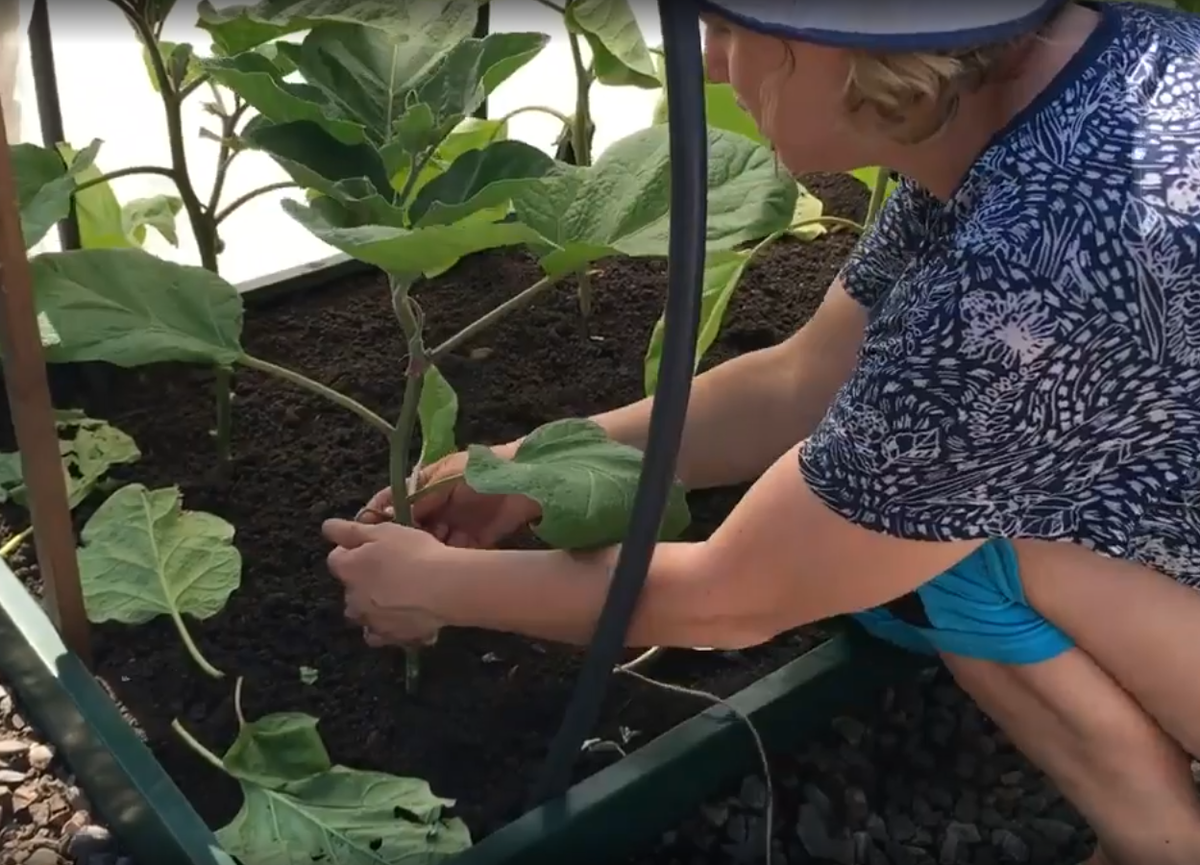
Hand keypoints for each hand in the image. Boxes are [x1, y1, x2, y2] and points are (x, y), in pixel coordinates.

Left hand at [323, 519, 446, 646]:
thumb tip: (326, 527)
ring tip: (397, 596)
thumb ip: (350, 530)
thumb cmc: (413, 553)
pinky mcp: (391, 637)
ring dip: (372, 606)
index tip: (372, 547)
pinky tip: (403, 618)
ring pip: (364, 614)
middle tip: (390, 570)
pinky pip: (383, 634)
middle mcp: (352, 598)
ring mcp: (371, 621)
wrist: (444, 588)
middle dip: (363, 581)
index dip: (353, 551)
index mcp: (348, 569)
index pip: (336, 558)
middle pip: (350, 588)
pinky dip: (387, 627)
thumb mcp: (383, 531)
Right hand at [358, 445, 539, 547]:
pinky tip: (442, 566)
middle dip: (405, 539)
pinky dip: (449, 560)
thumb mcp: (446, 478)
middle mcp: (440, 506)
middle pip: (413, 527)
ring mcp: (457, 523)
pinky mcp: (475, 540)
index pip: (396, 500)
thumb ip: (420, 496)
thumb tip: (390, 513)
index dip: (381, 515)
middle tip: (397, 552)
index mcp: (429, 485)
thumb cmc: (483, 471)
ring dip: (428, 551)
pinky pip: (455, 554)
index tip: (366, 531)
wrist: (527, 482)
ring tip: (422, 559)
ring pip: (432, 543)